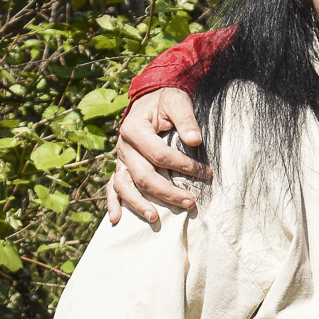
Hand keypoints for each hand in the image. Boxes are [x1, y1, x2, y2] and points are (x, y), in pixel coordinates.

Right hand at [106, 87, 207, 224]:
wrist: (150, 98)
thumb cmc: (166, 100)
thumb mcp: (177, 101)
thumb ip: (186, 119)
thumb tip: (195, 141)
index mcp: (134, 129)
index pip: (159, 154)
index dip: (183, 166)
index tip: (205, 173)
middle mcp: (123, 146)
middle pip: (143, 176)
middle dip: (167, 192)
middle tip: (190, 203)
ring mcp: (120, 159)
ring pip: (124, 186)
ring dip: (139, 204)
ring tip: (155, 218)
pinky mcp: (121, 167)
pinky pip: (112, 187)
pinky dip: (113, 203)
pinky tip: (117, 220)